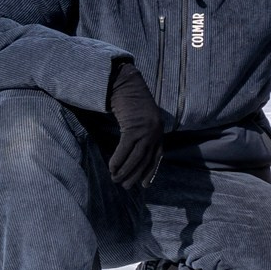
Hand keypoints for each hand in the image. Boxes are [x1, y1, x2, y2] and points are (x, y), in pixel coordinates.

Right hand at [106, 59, 164, 190]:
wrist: (126, 84)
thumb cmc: (130, 102)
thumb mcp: (140, 119)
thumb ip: (140, 134)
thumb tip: (133, 152)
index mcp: (158, 132)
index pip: (157, 157)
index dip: (151, 172)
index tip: (144, 185)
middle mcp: (155, 132)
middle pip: (145, 160)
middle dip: (135, 175)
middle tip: (125, 185)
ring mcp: (146, 130)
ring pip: (136, 157)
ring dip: (125, 171)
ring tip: (115, 179)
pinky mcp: (134, 127)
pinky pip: (125, 149)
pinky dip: (118, 160)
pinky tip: (111, 168)